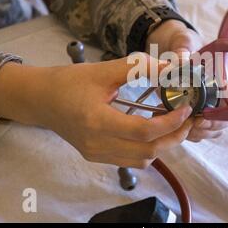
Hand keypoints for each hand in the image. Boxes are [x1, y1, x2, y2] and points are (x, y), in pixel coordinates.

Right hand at [0, 54, 193, 167]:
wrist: (40, 99)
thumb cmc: (68, 82)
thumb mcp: (103, 70)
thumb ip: (138, 68)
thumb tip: (171, 67)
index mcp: (97, 121)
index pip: (143, 132)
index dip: (170, 122)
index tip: (186, 108)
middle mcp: (97, 144)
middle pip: (147, 151)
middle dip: (174, 136)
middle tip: (188, 118)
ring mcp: (96, 154)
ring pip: (141, 160)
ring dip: (162, 144)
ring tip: (172, 124)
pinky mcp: (96, 156)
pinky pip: (130, 160)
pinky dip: (147, 149)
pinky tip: (152, 131)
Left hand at [146, 20, 227, 141]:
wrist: (173, 54)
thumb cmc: (186, 44)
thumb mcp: (185, 43)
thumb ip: (183, 50)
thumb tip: (180, 60)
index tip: (213, 111)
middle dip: (215, 124)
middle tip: (196, 123)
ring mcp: (216, 106)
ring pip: (217, 128)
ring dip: (203, 132)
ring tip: (186, 127)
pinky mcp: (201, 115)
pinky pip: (203, 130)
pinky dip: (193, 133)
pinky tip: (178, 128)